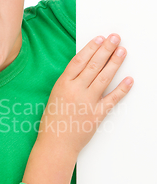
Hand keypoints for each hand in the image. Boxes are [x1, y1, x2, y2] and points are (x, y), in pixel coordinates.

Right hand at [37, 34, 133, 155]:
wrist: (55, 145)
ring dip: (115, 62)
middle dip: (106, 49)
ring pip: (104, 77)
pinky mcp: (97, 114)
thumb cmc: (53, 122)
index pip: (79, 60)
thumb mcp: (55, 96)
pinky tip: (129, 80)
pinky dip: (122, 89)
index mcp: (62, 84)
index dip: (91, 48)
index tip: (100, 38)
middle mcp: (76, 90)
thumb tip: (85, 69)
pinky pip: (112, 99)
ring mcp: (87, 102)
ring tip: (122, 51)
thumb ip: (69, 83)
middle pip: (94, 65)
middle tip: (115, 38)